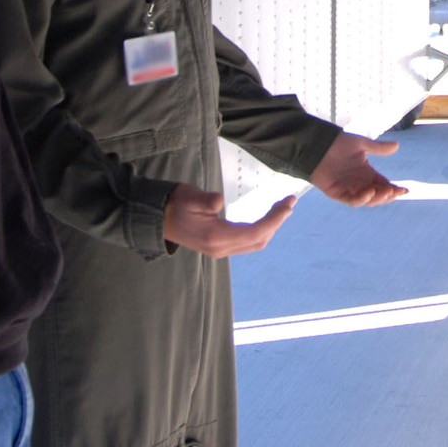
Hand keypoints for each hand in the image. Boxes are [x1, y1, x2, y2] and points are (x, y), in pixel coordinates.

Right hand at [163, 184, 295, 257]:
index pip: (254, 232)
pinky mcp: (220, 246)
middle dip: (277, 222)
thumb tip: (219, 201)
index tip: (288, 203)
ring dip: (271, 227)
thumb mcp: (188, 197)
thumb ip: (205, 200)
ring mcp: (221, 249)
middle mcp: (221, 248)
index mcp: (216, 237)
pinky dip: (262, 230)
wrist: (158, 218)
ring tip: (283, 209)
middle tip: (289, 202)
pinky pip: (247, 241)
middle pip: (258, 240)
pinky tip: (267, 218)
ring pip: (255, 243)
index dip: (274, 219)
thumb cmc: (174, 204)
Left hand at [310, 132, 408, 207]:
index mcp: (367, 173)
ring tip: (384, 191)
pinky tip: (368, 192)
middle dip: (388, 195)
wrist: (318, 144)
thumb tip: (397, 146)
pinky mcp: (337, 193)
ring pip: (367, 200)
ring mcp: (349, 189)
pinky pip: (351, 200)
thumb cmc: (338, 143)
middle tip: (395, 191)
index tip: (405, 191)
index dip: (394, 189)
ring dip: (377, 198)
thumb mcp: (361, 144)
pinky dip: (361, 199)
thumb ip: (378, 148)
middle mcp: (359, 183)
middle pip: (378, 195)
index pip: (384, 184)